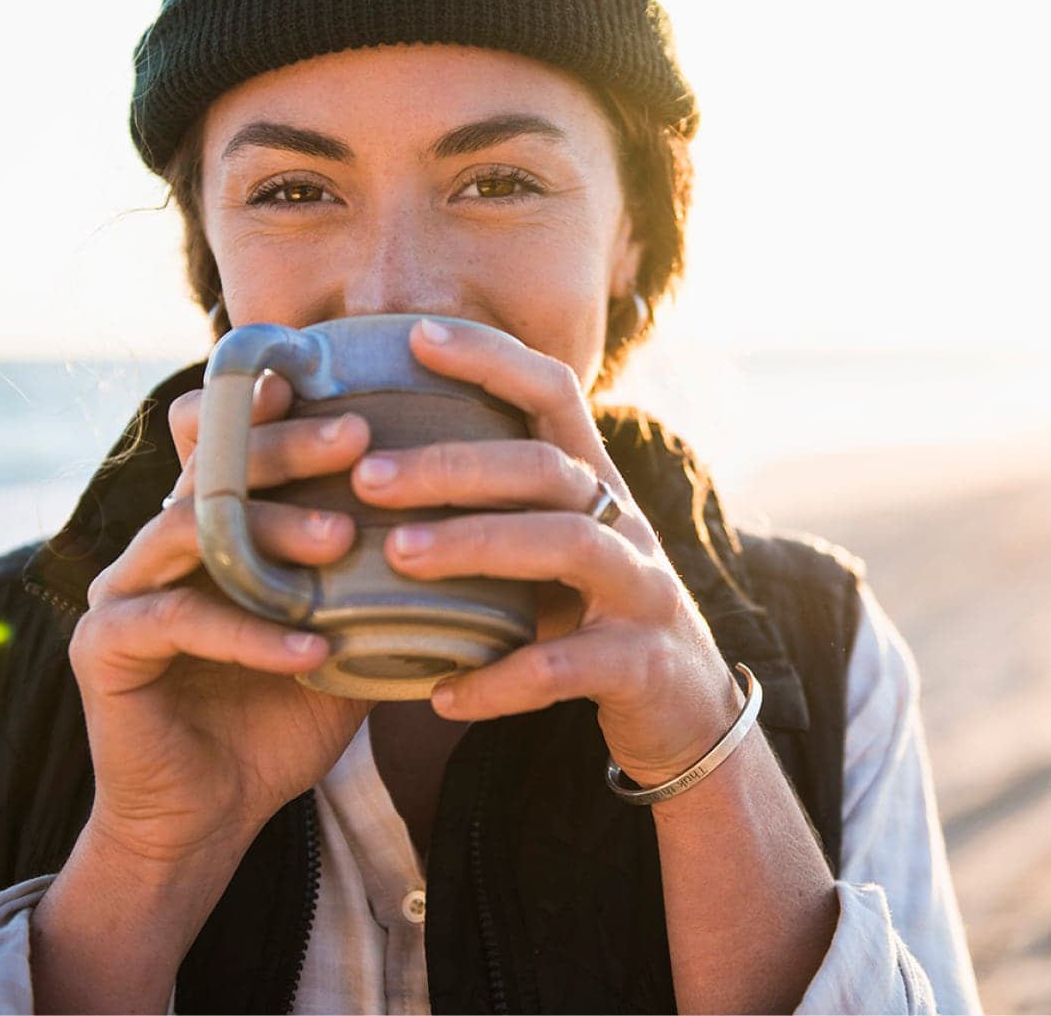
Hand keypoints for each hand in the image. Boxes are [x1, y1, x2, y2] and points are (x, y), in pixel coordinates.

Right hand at [70, 373, 372, 864]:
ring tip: (345, 538)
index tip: (355, 390)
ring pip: (189, 528)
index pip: (234, 444)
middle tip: (358, 435)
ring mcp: (124, 589)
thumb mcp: (343, 637)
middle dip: (286, 444)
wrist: (210, 814)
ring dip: (271, 529)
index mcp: (209, 529)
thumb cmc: (280, 718)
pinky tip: (315, 650)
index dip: (279, 408)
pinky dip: (252, 632)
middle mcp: (159, 545)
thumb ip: (376, 582)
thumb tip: (463, 531)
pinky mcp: (105, 645)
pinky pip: (180, 620)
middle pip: (213, 467)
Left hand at [350, 318, 742, 788]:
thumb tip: (367, 475)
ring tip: (394, 555)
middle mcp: (626, 524)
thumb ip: (490, 512)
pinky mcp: (644, 663)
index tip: (416, 336)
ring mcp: (643, 590)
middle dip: (453, 464)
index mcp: (595, 486)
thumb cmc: (587, 620)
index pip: (554, 393)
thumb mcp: (549, 553)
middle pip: (545, 467)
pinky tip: (440, 694)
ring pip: (564, 544)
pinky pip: (563, 665)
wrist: (685, 714)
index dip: (491, 358)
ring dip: (473, 544)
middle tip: (366, 475)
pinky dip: (497, 680)